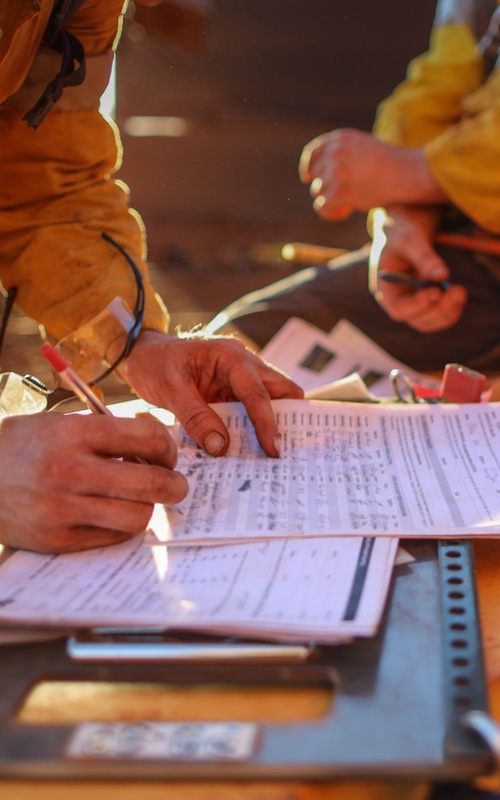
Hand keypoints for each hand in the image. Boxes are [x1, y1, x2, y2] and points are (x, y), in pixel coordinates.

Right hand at [0, 413, 187, 552]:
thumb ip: (104, 430)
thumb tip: (154, 444)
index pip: (147, 437)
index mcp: (73, 433)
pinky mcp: (58, 538)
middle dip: (175, 484)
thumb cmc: (24, 447)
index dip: (167, 447)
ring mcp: (63, 508)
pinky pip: (112, 536)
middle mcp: (69, 470)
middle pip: (151, 483)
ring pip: (137, 516)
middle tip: (176, 485)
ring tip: (139, 500)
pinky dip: (121, 525)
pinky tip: (112, 512)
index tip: (165, 453)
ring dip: (148, 508)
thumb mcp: (59, 422)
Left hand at [118, 331, 303, 457]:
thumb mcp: (170, 389)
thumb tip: (220, 446)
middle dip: (285, 419)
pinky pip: (251, 408)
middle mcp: (243, 363)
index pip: (258, 392)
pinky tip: (246, 447)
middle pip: (281, 390)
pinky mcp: (233, 390)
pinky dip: (252, 426)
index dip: (267, 423)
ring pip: (271, 399)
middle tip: (281, 452)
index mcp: (230, 356)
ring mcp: (241, 377)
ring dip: (269, 424)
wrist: (142, 354)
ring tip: (267, 455)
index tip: (273, 450)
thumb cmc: (155, 363)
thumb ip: (196, 417)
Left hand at [299, 129, 446, 220]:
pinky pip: (322, 207)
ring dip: (331, 201)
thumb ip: (342, 153)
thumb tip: (314, 172)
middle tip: (343, 195)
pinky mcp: (339, 192)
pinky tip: (345, 212)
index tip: (307, 178)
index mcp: (340, 138)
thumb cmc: (390, 164)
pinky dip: (331, 213)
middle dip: (326, 187)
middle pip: (315, 176)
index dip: (308, 167)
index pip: (313, 153)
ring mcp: (336, 172)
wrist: (407, 174)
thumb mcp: (363, 147)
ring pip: (318, 192)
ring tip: (348, 204)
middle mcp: (335, 152)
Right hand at [369, 206, 467, 331]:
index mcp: (385, 289)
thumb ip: (425, 257)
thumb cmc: (402, 231)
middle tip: (458, 290)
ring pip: (429, 322)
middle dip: (439, 309)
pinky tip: (458, 294)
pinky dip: (451, 310)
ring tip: (460, 291)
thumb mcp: (411, 239)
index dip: (417, 306)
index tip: (435, 292)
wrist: (405, 229)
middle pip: (417, 320)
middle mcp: (396, 301)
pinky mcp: (425, 302)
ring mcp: (411, 304)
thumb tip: (443, 276)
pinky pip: (438, 316)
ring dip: (448, 312)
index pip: (398, 309)